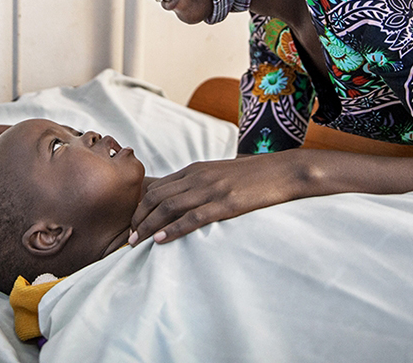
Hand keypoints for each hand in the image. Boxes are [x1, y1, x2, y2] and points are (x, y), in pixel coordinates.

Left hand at [129, 155, 296, 244]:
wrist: (283, 171)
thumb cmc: (252, 175)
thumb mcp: (219, 173)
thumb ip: (199, 182)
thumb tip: (181, 197)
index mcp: (195, 170)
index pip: (157, 187)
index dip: (140, 206)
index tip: (132, 223)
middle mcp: (198, 177)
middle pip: (157, 197)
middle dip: (139, 217)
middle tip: (129, 237)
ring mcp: (211, 190)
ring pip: (169, 207)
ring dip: (149, 226)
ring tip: (137, 242)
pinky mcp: (226, 203)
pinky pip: (193, 217)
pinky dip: (174, 229)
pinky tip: (161, 240)